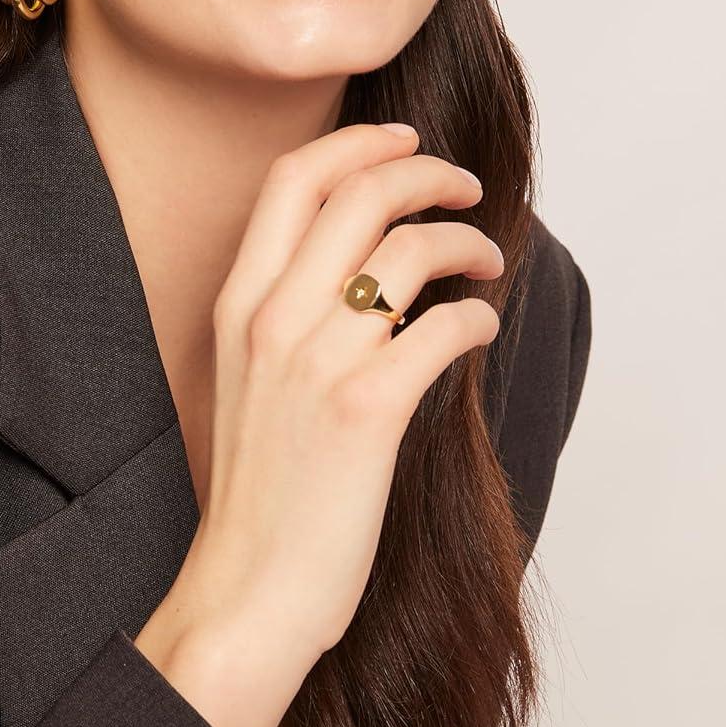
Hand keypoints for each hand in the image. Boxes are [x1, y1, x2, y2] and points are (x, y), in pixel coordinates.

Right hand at [135, 123, 501, 726]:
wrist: (248, 587)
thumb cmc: (259, 486)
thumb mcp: (248, 377)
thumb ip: (286, 311)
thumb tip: (365, 262)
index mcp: (237, 302)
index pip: (292, 180)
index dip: (356, 143)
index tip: (403, 139)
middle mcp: (270, 318)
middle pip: (357, 194)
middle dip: (425, 171)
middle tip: (465, 185)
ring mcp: (315, 362)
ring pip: (407, 250)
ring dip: (465, 242)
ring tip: (488, 259)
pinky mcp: (365, 412)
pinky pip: (441, 328)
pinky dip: (475, 316)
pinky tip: (479, 327)